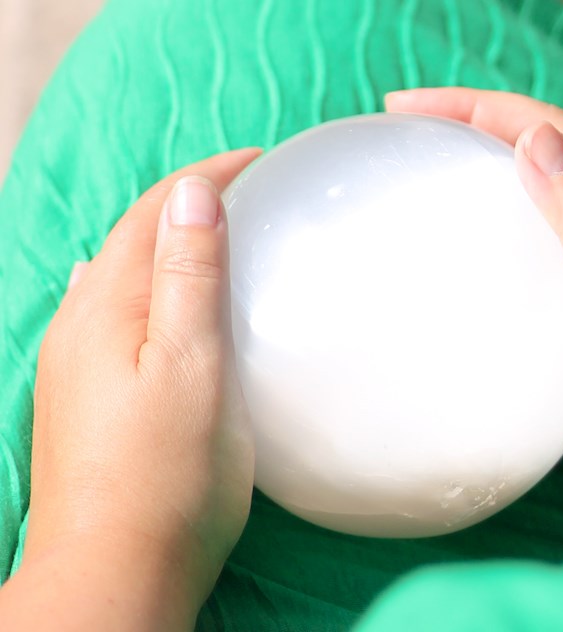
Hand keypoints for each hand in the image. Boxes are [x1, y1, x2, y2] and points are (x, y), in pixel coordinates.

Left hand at [8, 149, 259, 629]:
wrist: (113, 570)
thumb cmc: (166, 474)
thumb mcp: (189, 367)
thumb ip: (187, 278)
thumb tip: (190, 193)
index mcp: (105, 306)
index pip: (154, 213)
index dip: (206, 177)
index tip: (259, 159)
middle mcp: (78, 323)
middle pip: (132, 236)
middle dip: (187, 201)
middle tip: (248, 189)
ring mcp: (76, 360)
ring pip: (123, 273)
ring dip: (169, 241)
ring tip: (217, 233)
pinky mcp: (84, 393)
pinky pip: (117, 311)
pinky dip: (151, 285)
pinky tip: (158, 299)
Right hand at [386, 88, 562, 527]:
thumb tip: (535, 143)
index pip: (560, 137)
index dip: (487, 110)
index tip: (412, 108)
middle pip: (543, 164)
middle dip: (476, 134)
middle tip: (409, 133)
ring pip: (532, 218)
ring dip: (481, 189)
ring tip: (422, 184)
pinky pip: (526, 274)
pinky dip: (488, 255)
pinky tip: (454, 273)